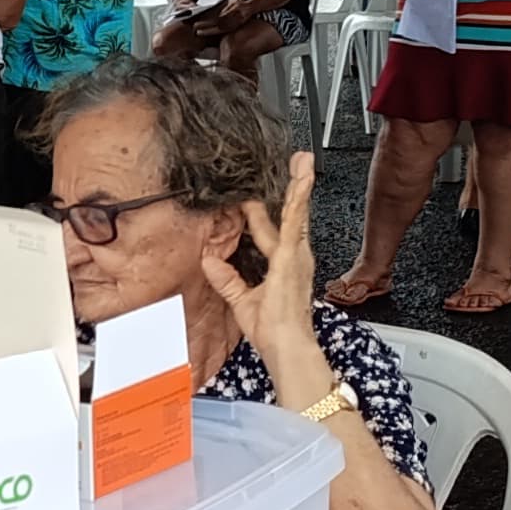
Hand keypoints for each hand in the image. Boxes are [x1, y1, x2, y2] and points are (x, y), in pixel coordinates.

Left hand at [202, 154, 327, 387]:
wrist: (288, 346)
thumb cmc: (273, 331)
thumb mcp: (241, 300)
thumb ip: (226, 279)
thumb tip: (209, 260)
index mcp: (284, 266)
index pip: (269, 232)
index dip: (258, 214)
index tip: (251, 197)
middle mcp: (294, 257)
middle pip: (291, 215)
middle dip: (295, 189)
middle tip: (297, 163)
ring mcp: (296, 255)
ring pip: (296, 212)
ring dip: (299, 186)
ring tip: (302, 163)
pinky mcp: (293, 255)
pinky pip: (294, 220)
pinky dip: (297, 199)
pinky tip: (300, 181)